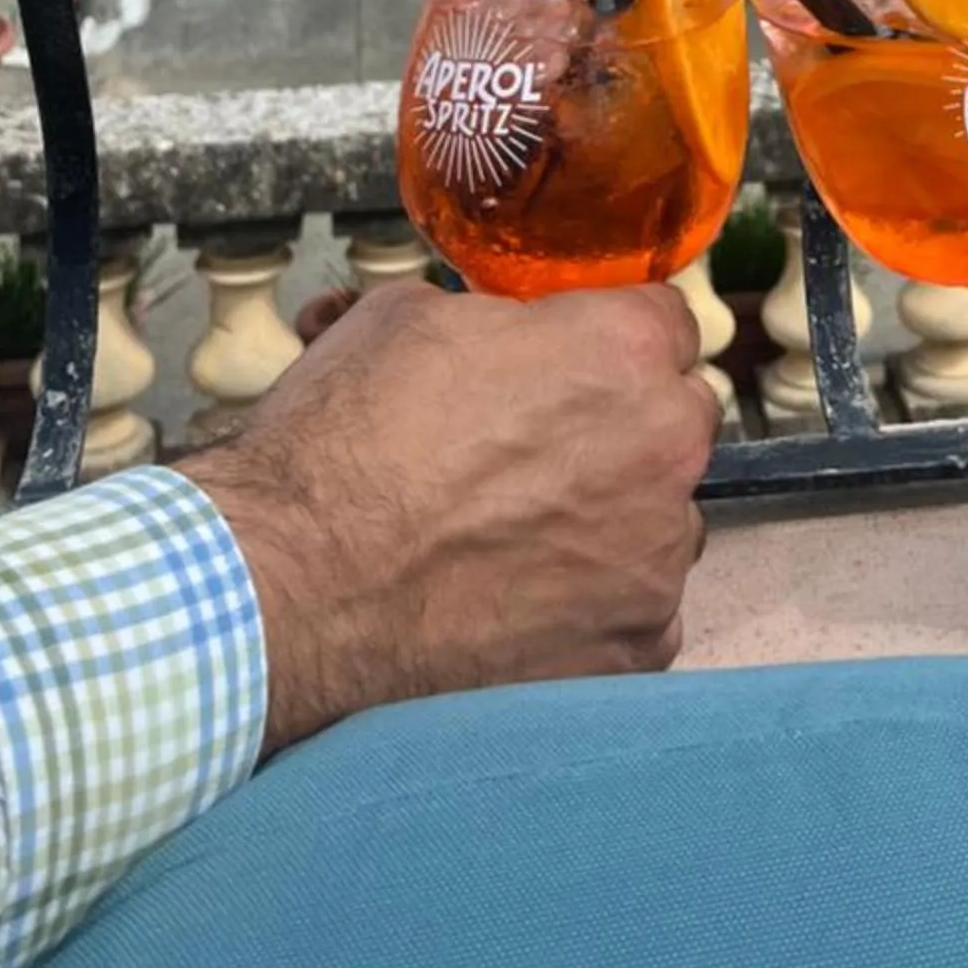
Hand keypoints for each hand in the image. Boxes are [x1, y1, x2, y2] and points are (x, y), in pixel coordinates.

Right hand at [182, 279, 720, 753]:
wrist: (293, 589)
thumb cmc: (344, 444)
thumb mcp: (405, 317)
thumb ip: (491, 317)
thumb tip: (495, 327)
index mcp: (622, 350)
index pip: (666, 320)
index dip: (612, 337)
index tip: (575, 362)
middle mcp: (665, 449)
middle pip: (675, 419)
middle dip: (621, 425)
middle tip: (537, 450)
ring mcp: (654, 559)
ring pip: (661, 521)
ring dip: (613, 520)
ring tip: (517, 537)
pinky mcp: (632, 651)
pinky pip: (638, 614)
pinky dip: (594, 609)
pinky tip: (523, 604)